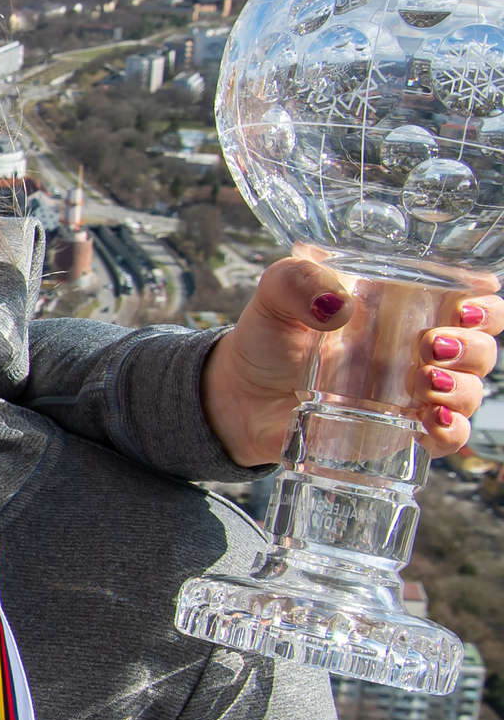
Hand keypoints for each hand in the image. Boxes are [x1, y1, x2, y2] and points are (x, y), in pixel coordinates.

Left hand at [204, 257, 499, 464]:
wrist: (240, 395)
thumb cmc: (269, 336)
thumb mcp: (276, 294)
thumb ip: (298, 280)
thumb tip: (338, 306)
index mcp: (407, 308)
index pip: (475, 301)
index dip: (486, 304)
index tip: (467, 306)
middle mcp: (421, 351)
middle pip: (481, 348)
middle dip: (470, 347)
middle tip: (430, 345)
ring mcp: (413, 395)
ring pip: (469, 392)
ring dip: (460, 388)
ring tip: (425, 382)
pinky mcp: (398, 432)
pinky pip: (445, 438)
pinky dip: (450, 431)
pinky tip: (431, 422)